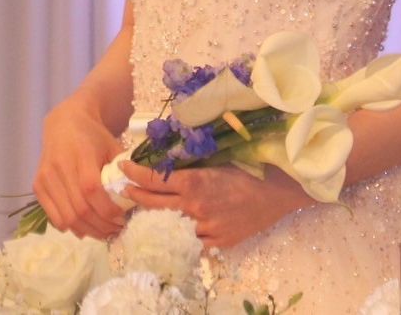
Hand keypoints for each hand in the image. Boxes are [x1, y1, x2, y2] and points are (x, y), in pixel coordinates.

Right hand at [32, 95, 126, 238]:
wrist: (64, 124)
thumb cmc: (93, 137)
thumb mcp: (113, 147)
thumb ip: (123, 172)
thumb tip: (136, 202)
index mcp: (81, 153)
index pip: (92, 190)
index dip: (108, 210)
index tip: (123, 218)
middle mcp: (59, 166)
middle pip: (80, 209)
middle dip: (102, 226)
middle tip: (116, 230)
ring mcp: (45, 177)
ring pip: (67, 218)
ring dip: (89, 231)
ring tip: (104, 231)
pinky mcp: (37, 186)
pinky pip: (54, 217)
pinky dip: (71, 227)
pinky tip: (85, 226)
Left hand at [122, 161, 311, 248]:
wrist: (277, 191)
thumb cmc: (246, 168)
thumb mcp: (214, 159)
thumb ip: (188, 163)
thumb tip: (163, 157)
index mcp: (193, 182)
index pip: (153, 179)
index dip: (134, 173)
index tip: (123, 167)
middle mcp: (195, 207)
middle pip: (153, 203)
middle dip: (134, 195)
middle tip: (123, 189)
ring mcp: (206, 228)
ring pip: (168, 226)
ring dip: (152, 217)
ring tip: (140, 210)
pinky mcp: (219, 243)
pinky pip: (191, 244)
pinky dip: (179, 236)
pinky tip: (169, 230)